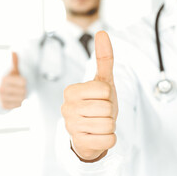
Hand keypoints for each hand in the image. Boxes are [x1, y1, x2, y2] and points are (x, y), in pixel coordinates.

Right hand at [0, 52, 26, 109]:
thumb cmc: (8, 79)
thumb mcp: (11, 70)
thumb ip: (14, 61)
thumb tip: (13, 51)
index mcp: (4, 78)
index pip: (24, 82)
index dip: (24, 81)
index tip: (19, 80)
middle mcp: (1, 89)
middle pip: (24, 91)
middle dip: (23, 89)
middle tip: (18, 87)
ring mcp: (1, 98)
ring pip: (22, 99)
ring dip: (22, 96)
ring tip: (16, 93)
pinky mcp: (3, 106)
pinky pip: (18, 105)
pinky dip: (18, 102)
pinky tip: (13, 98)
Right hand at [61, 31, 117, 161]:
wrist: (90, 134)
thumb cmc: (97, 105)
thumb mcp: (103, 82)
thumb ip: (104, 58)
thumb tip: (102, 32)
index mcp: (71, 91)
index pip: (104, 91)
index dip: (109, 96)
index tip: (100, 100)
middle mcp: (66, 108)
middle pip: (106, 108)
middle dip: (110, 113)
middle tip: (100, 114)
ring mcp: (71, 127)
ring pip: (108, 125)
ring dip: (110, 126)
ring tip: (99, 125)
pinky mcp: (79, 143)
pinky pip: (108, 140)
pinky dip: (110, 139)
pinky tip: (99, 137)